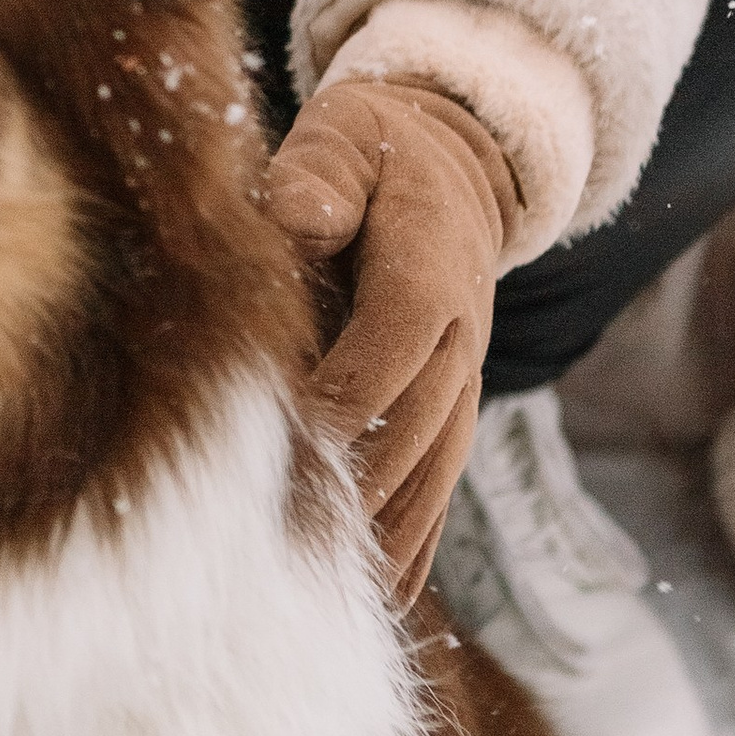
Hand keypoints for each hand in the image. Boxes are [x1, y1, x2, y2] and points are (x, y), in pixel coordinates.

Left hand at [262, 79, 521, 605]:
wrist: (452, 168)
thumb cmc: (372, 154)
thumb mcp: (345, 135)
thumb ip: (322, 174)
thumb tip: (301, 217)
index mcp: (430, 272)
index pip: (387, 351)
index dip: (339, 400)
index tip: (280, 442)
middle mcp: (458, 342)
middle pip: (411, 431)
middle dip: (349, 486)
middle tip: (272, 538)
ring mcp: (462, 387)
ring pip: (431, 476)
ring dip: (381, 536)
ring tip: (318, 596)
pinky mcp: (453, 416)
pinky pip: (440, 492)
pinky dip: (412, 547)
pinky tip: (375, 599)